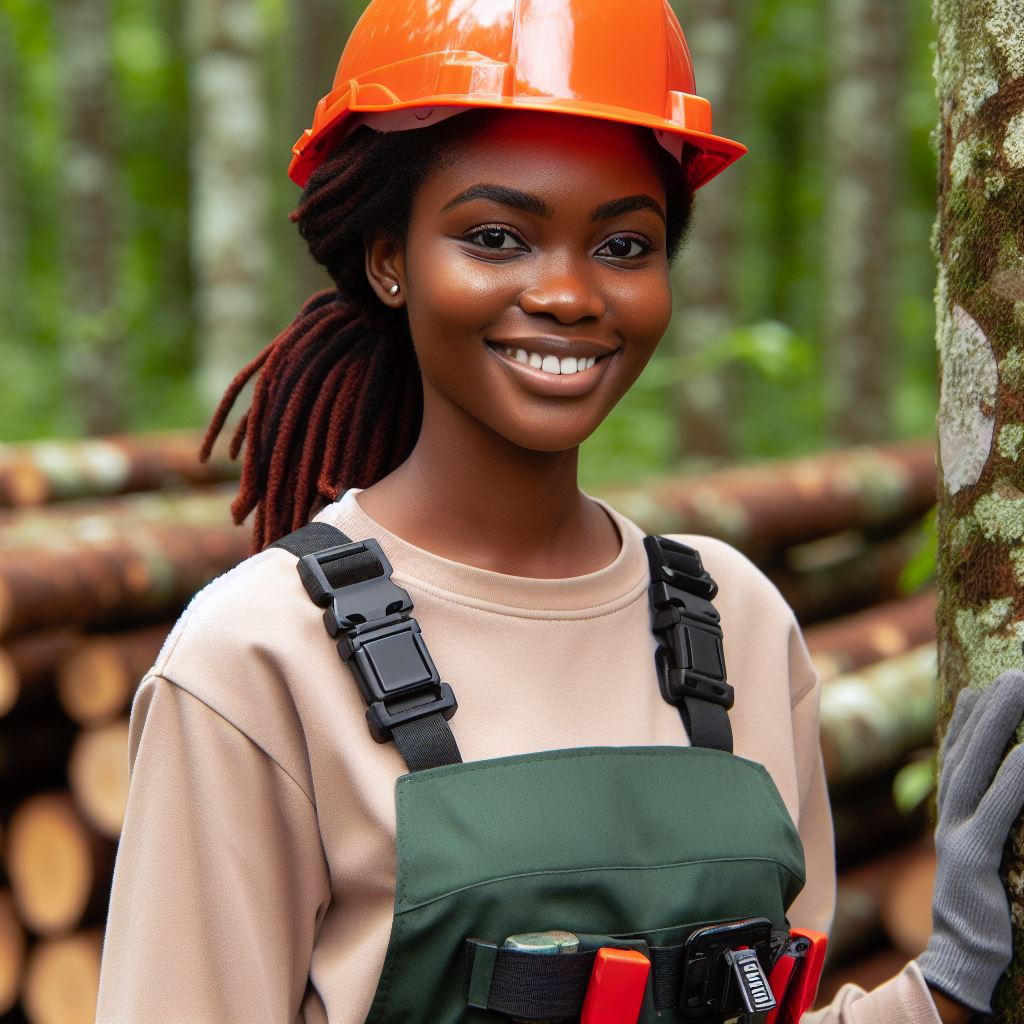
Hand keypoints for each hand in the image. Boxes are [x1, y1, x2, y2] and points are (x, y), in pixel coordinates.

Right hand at [916, 669, 1023, 1015]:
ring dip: (998, 725)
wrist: (958, 960)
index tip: (981, 688)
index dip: (969, 721)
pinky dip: (1012, 778)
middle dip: (990, 710)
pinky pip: (996, 810)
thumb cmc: (980, 913)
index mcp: (950, 817)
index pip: (956, 757)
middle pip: (965, 751)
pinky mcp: (973, 858)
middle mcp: (948, 817)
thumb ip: (984, 826)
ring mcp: (956, 835)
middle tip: (1013, 675)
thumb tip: (999, 790)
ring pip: (976, 767)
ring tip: (1019, 690)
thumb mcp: (978, 861)